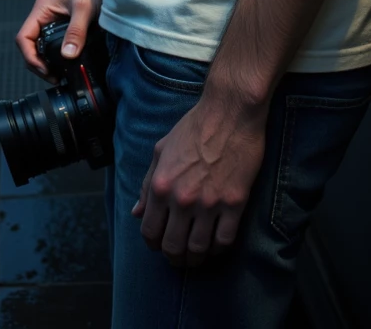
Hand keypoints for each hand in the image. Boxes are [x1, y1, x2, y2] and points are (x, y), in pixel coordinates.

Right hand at [15, 0, 103, 78]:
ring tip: (60, 74)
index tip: (44, 69)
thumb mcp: (84, 8)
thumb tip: (68, 55)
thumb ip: (76, 31)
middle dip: (38, 64)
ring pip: (42, 45)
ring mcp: (53, 20)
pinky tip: (67, 63)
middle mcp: (44, 15)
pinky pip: (55, 43)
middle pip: (30, 45)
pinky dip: (58, 55)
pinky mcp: (64, 24)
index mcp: (41, 9)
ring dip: (48, 61)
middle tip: (54, 77)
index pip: (24, 38)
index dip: (30, 57)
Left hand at [134, 92, 266, 267]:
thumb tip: (136, 211)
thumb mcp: (161, 150)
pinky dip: (219, 249)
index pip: (150, 231)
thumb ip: (147, 183)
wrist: (230, 112)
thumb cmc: (194, 126)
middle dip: (174, 258)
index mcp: (161, 185)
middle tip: (180, 257)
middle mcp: (182, 199)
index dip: (153, 244)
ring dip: (196, 258)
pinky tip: (217, 244)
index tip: (160, 244)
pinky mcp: (234, 203)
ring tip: (198, 255)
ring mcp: (209, 203)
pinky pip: (225, 240)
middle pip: (173, 247)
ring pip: (198, 249)